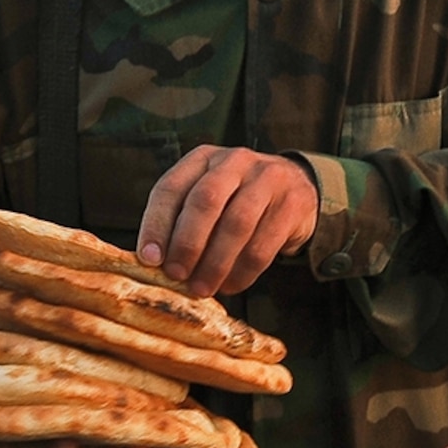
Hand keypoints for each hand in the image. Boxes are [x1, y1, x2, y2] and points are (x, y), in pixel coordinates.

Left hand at [137, 146, 318, 297]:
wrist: (298, 187)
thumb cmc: (238, 199)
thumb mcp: (209, 196)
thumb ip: (182, 221)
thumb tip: (156, 264)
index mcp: (202, 158)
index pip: (171, 188)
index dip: (157, 225)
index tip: (149, 259)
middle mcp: (234, 161)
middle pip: (205, 201)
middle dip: (187, 243)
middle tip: (177, 275)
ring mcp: (267, 178)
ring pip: (236, 225)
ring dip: (215, 264)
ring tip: (202, 288)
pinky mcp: (292, 203)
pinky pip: (263, 244)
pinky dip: (243, 271)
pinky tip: (231, 285)